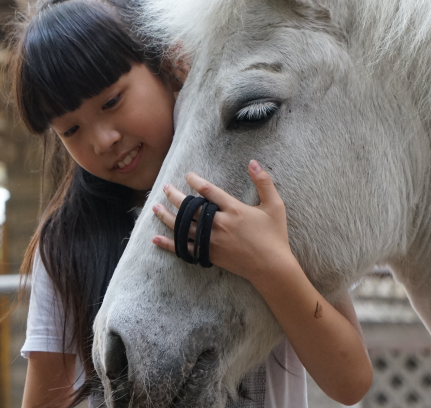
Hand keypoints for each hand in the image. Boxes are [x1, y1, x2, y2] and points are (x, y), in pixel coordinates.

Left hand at [151, 160, 296, 283]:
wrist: (271, 267)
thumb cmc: (275, 236)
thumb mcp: (275, 206)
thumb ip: (264, 182)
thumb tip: (253, 162)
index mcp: (234, 210)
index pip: (209, 191)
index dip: (196, 181)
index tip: (188, 175)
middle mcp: (219, 224)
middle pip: (190, 208)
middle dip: (175, 196)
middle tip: (165, 187)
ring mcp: (212, 241)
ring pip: (183, 227)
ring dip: (167, 216)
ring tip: (154, 207)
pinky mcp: (209, 255)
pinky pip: (184, 249)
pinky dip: (169, 244)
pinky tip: (156, 239)